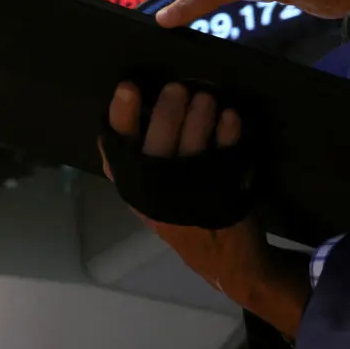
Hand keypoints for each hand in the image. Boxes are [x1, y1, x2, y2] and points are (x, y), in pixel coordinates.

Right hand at [99, 82, 306, 336]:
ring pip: (191, 152)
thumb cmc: (181, 215)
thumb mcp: (147, 193)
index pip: (117, 148)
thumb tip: (139, 97)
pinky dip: (228, 137)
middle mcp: (155, 194)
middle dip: (168, 112)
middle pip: (156, 148)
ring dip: (200, 118)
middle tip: (179, 87)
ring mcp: (189, 200)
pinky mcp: (222, 202)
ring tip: (207, 96)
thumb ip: (134, 158)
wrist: (223, 261)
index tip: (129, 88)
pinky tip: (231, 117)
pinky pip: (225, 162)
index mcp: (133, 187)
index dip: (122, 117)